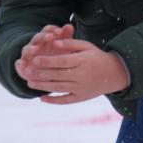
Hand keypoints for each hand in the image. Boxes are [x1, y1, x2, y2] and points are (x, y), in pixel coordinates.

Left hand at [14, 23, 130, 103]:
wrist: (115, 73)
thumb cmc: (97, 56)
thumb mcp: (87, 46)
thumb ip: (70, 43)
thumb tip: (54, 41)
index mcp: (83, 61)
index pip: (62, 61)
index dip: (47, 61)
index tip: (35, 59)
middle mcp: (82, 76)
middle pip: (58, 75)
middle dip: (41, 74)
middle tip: (27, 71)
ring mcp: (81, 88)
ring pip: (59, 88)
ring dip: (43, 86)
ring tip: (29, 83)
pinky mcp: (82, 97)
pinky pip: (66, 100)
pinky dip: (54, 100)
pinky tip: (42, 98)